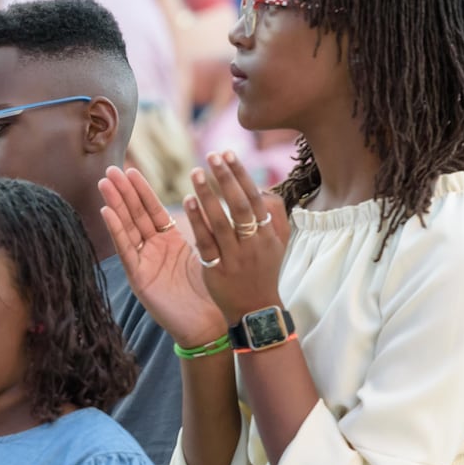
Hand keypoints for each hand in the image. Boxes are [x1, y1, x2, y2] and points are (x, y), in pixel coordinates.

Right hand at [99, 165, 224, 346]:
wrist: (210, 323)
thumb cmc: (210, 290)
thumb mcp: (205, 251)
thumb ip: (199, 228)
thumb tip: (204, 201)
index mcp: (169, 241)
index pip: (151, 210)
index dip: (141, 190)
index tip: (129, 169)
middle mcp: (153, 250)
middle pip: (135, 214)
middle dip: (123, 191)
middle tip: (110, 169)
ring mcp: (144, 263)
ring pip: (127, 228)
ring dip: (115, 204)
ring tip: (104, 183)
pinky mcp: (139, 278)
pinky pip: (126, 249)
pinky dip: (116, 230)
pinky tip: (106, 211)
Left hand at [182, 152, 288, 323]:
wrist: (256, 310)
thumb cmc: (263, 272)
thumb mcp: (275, 244)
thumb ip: (271, 217)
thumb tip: (262, 188)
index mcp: (268, 233)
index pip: (254, 197)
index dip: (241, 174)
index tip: (228, 154)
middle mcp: (254, 243)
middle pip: (239, 205)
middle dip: (226, 178)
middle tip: (212, 155)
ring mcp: (236, 257)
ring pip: (221, 221)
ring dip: (208, 194)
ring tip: (195, 172)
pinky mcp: (218, 270)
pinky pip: (206, 241)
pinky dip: (197, 220)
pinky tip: (187, 202)